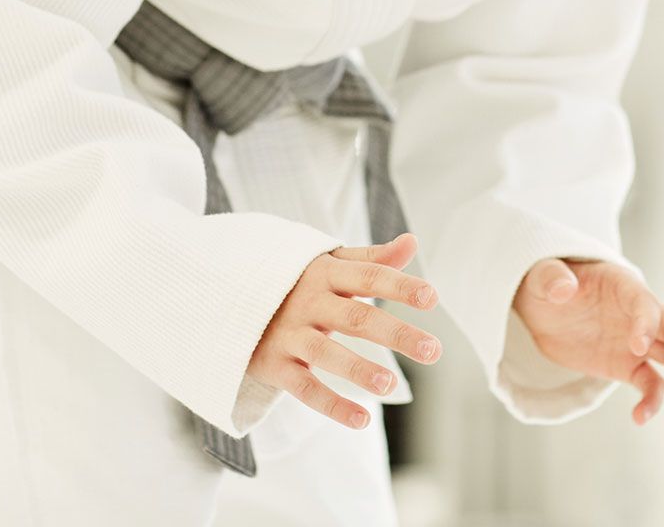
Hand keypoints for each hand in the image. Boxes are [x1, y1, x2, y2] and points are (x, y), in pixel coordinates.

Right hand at [247, 233, 443, 430]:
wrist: (229, 296)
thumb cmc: (295, 281)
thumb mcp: (330, 263)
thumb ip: (372, 259)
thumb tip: (411, 243)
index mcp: (326, 272)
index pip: (369, 276)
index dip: (400, 286)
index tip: (432, 298)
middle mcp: (308, 301)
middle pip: (356, 317)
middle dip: (396, 333)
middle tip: (433, 350)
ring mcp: (290, 334)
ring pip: (327, 354)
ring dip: (359, 370)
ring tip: (390, 386)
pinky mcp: (274, 365)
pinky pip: (304, 388)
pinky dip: (332, 405)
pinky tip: (361, 420)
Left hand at [512, 258, 663, 425]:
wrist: (543, 311)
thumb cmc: (546, 285)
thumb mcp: (539, 277)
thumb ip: (550, 277)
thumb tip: (563, 288)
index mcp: (622, 286)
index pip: (645, 302)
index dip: (647, 323)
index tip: (637, 347)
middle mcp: (638, 313)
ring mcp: (637, 342)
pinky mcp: (628, 366)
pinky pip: (649, 384)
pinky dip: (651, 401)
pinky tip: (640, 417)